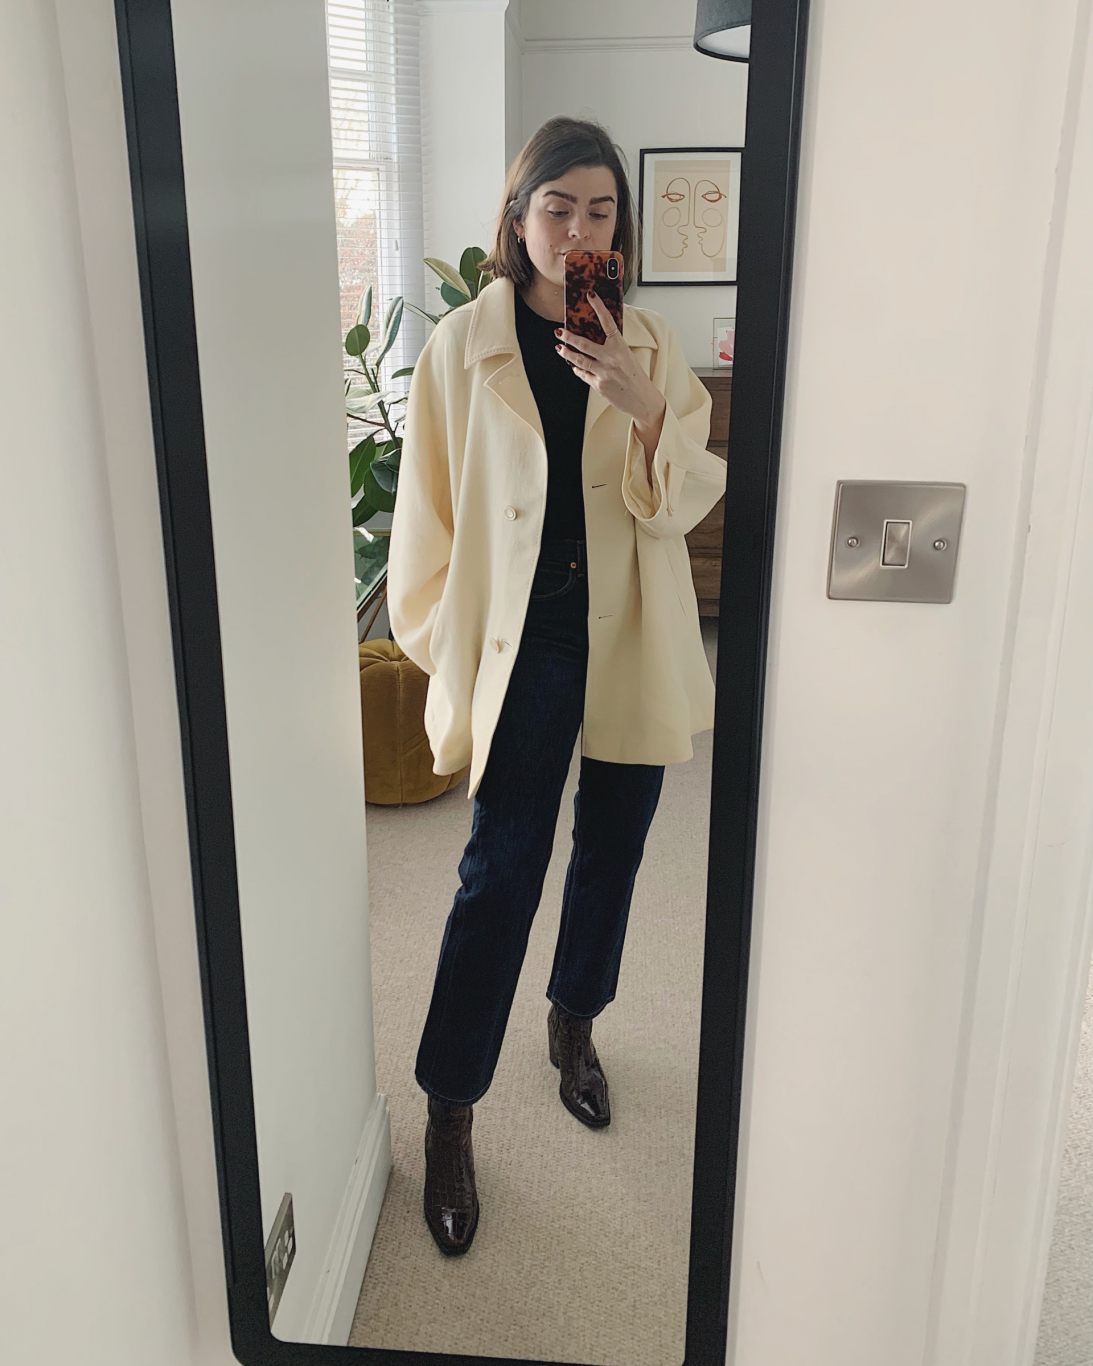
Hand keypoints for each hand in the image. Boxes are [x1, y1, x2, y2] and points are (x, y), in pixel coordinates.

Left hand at [555, 293, 665, 466]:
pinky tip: (573, 365)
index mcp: (620, 347)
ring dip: (566, 353)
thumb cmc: (636, 377)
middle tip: (559, 331)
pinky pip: (582, 374)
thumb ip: (612, 347)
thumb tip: (596, 338)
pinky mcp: (598, 385)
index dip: (599, 307)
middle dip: (568, 337)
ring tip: (560, 348)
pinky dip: (577, 369)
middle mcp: (610, 358)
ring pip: (578, 360)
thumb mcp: (627, 356)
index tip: (591, 295)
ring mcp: (603, 372)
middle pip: (583, 344)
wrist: (642, 399)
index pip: (607, 322)